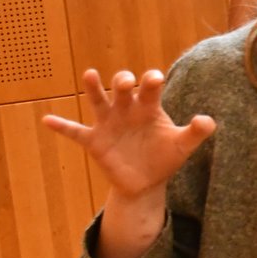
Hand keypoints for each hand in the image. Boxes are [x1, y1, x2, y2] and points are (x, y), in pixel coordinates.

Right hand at [42, 69, 215, 198]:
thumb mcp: (183, 146)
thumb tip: (209, 121)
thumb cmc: (165, 157)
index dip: (151, 81)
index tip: (154, 79)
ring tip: (90, 75)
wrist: (146, 182)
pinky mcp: (95, 141)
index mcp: (149, 108)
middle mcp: (127, 110)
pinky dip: (62, 127)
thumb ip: (197, 132)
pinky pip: (75, 132)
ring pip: (98, 101)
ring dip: (93, 89)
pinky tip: (47, 120)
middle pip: (122, 88)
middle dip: (123, 82)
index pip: (150, 88)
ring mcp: (109, 124)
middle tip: (124, 82)